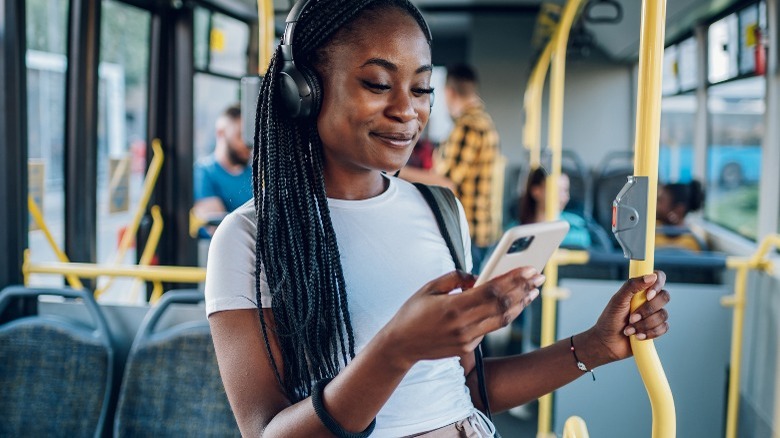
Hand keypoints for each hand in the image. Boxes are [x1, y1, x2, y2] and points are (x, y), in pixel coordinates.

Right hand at [381, 268, 544, 367]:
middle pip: (502, 306)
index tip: (529, 269)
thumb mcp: (429, 287)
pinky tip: (514, 304)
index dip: (514, 279)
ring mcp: (467, 339)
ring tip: (533, 291)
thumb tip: (478, 277)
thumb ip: (455, 278)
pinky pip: (491, 328)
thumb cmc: (413, 312)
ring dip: (520, 304)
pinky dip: (504, 315)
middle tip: (539, 277)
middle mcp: (463, 325)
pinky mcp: (467, 347)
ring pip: (502, 320)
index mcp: (453, 307)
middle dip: (523, 289)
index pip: (492, 291)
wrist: (400, 346)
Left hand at [587, 271, 669, 363]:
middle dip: (647, 310)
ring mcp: (653, 314)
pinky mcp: (656, 328)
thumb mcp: (618, 300)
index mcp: (640, 290)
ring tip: (629, 329)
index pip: (658, 277)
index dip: (657, 285)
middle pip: (665, 297)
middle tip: (631, 318)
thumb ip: (632, 286)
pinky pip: (663, 328)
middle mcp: (649, 300)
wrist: (608, 343)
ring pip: (663, 315)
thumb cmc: (610, 319)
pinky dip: (649, 333)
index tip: (648, 296)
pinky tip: (637, 336)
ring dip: (644, 324)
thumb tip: (651, 276)